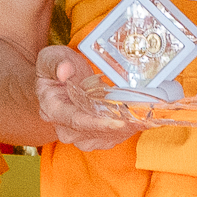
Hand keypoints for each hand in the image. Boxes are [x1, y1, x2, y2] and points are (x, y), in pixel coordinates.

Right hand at [28, 43, 146, 151]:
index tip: (119, 122)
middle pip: (94, 133)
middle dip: (119, 127)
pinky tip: (140, 118)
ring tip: (145, 116)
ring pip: (106, 138)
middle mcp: (64, 128)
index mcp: (52, 109)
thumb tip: (65, 71)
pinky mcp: (93, 137)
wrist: (56, 81)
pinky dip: (127, 130)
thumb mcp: (51, 58)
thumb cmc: (54, 68)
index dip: (98, 123)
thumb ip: (56, 63)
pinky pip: (112, 138)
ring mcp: (79, 135)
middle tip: (142, 116)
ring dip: (126, 129)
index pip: (76, 121)